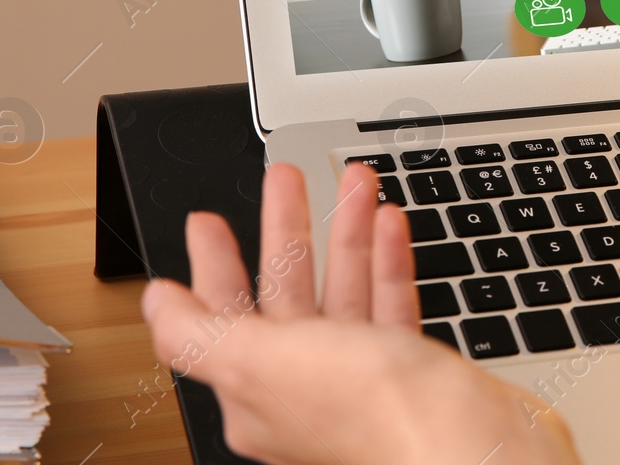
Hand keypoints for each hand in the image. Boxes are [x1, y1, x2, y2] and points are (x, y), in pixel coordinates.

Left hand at [141, 163, 583, 464]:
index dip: (214, 264)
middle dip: (286, 230)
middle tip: (284, 180)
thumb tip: (153, 305)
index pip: (222, 318)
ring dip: (346, 233)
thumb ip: (199, 333)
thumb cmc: (371, 414)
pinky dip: (388, 264)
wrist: (466, 446)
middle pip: (286, 295)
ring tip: (355, 182)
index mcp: (258, 393)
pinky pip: (392, 308)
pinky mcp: (410, 371)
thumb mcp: (260, 362)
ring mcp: (361, 380)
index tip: (207, 220)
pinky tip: (389, 226)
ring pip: (343, 292)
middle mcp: (306, 389)